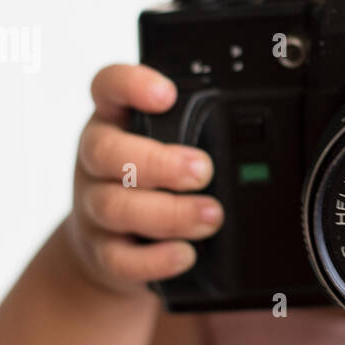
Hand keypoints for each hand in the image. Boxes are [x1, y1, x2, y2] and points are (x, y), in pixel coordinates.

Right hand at [66, 64, 221, 293]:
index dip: (131, 85)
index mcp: (115, 122)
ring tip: (211, 216)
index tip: (166, 95)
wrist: (115, 245)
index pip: (109, 86)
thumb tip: (250, 141)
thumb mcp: (167, 146)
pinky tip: (185, 254)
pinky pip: (120, 258)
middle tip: (203, 170)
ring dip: (168, 213)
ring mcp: (94, 207)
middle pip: (105, 152)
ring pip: (114, 206)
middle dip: (158, 162)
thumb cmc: (152, 184)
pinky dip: (155, 259)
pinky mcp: (102, 252)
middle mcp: (96, 161)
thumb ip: (195, 133)